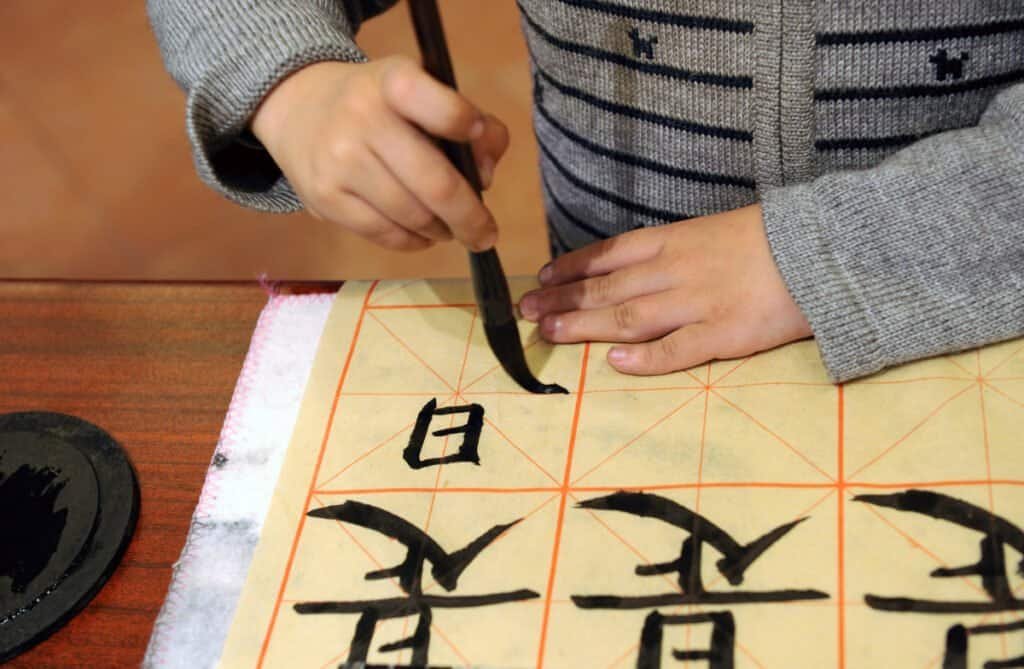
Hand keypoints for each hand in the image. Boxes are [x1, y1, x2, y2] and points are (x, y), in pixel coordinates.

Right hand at [251, 56, 508, 251]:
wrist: (299, 109)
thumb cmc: (379, 104)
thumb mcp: (422, 90)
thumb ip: (470, 123)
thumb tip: (484, 178)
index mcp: (395, 81)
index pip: (444, 110)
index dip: (471, 130)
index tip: (479, 141)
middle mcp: (363, 117)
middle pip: (435, 184)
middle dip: (470, 218)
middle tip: (486, 235)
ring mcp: (340, 161)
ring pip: (412, 216)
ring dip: (441, 230)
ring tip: (448, 228)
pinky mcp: (325, 198)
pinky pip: (385, 234)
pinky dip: (413, 241)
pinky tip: (421, 234)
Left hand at [518, 205, 812, 374]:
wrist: (826, 250)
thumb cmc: (775, 238)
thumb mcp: (717, 231)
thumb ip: (678, 249)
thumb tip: (641, 267)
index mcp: (676, 242)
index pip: (610, 254)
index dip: (573, 268)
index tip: (543, 278)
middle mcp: (677, 271)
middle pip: (608, 288)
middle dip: (563, 299)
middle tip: (527, 312)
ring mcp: (698, 304)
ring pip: (628, 317)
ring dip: (584, 325)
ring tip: (549, 332)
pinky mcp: (725, 334)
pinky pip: (676, 350)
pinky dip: (644, 359)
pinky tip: (613, 364)